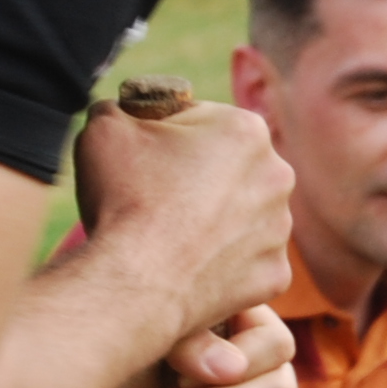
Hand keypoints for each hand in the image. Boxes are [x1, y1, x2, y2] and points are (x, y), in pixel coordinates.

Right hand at [74, 96, 296, 340]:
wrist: (134, 282)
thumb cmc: (123, 197)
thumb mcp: (106, 123)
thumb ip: (124, 105)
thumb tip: (128, 108)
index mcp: (246, 129)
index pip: (202, 123)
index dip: (167, 138)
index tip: (145, 159)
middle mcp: (277, 175)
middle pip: (229, 169)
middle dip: (198, 179)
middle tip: (156, 199)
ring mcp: (280, 230)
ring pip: (241, 216)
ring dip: (214, 221)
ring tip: (171, 237)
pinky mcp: (274, 274)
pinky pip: (245, 263)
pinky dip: (220, 265)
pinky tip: (189, 267)